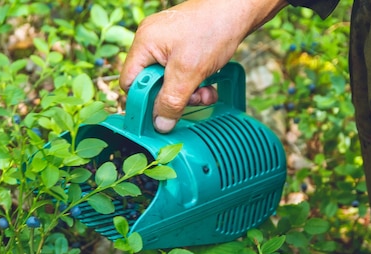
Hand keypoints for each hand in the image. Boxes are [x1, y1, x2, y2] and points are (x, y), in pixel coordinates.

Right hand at [120, 0, 287, 132]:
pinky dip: (195, 83)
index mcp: (144, 44)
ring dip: (188, 93)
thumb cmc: (213, 29)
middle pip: (151, 84)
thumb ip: (171, 101)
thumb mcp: (189, 72)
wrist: (241, 8)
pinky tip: (209, 84)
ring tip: (205, 92)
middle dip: (173, 97)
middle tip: (191, 100)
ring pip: (170, 82)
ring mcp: (168, 44)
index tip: (160, 114)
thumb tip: (160, 125)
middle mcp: (152, 43)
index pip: (129, 82)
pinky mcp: (183, 47)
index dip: (143, 101)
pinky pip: (182, 73)